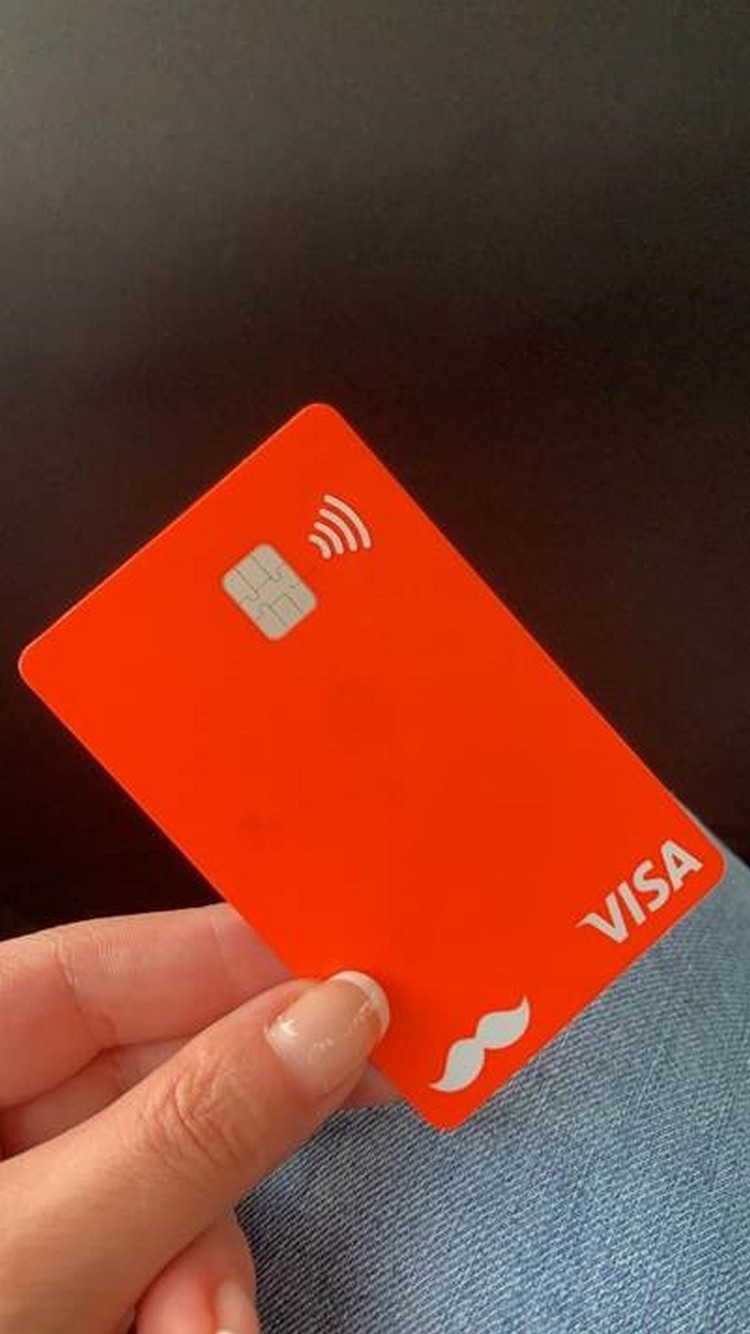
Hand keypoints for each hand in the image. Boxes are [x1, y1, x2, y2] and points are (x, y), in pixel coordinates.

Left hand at [0, 903, 392, 1331]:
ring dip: (207, 1266)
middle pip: (150, 1079)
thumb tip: (338, 1013)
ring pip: (165, 1180)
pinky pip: (146, 1252)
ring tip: (205, 1333)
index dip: (229, 956)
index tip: (355, 973)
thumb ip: (186, 1132)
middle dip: (236, 1153)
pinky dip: (182, 1301)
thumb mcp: (41, 1247)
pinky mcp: (54, 1270)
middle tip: (355, 1131)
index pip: (95, 966)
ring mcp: (22, 1200)